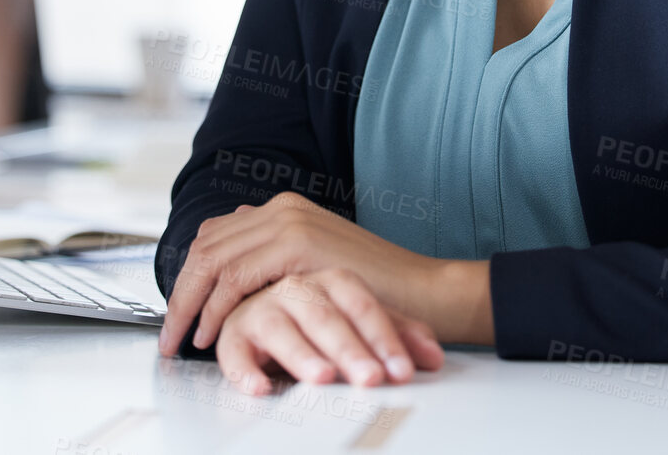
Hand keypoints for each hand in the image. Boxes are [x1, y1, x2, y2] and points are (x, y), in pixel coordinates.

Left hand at [159, 191, 440, 353]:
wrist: (425, 292)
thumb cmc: (377, 292)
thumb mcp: (316, 272)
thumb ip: (278, 266)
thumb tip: (234, 281)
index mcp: (285, 209)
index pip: (216, 236)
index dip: (190, 276)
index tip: (180, 313)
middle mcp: (281, 207)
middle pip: (206, 244)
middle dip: (181, 291)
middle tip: (170, 333)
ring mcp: (289, 220)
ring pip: (212, 258)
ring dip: (190, 303)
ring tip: (182, 340)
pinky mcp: (296, 244)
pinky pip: (236, 276)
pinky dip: (217, 307)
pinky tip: (212, 333)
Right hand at [214, 268, 444, 395]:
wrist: (272, 306)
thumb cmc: (321, 317)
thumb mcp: (364, 323)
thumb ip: (398, 335)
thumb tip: (434, 357)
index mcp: (332, 280)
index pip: (361, 305)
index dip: (384, 337)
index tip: (401, 370)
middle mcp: (297, 288)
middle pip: (324, 315)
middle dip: (349, 350)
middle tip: (370, 377)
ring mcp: (263, 307)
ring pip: (280, 326)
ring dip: (301, 354)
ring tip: (323, 378)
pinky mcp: (234, 332)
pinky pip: (233, 349)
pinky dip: (244, 369)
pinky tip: (262, 388)